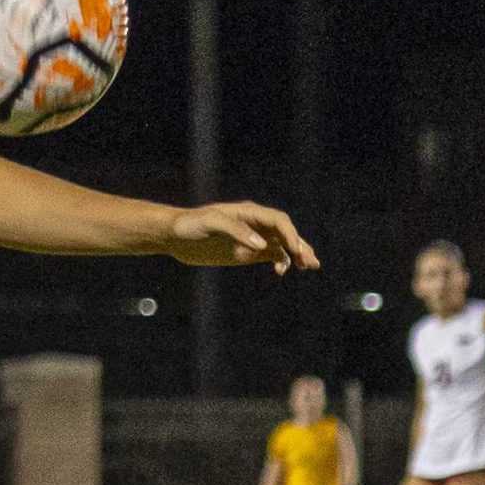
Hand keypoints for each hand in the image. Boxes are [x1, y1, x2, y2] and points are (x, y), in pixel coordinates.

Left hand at [165, 203, 318, 274]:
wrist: (174, 236)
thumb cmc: (189, 225)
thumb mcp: (209, 223)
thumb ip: (235, 230)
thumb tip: (261, 245)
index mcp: (248, 212)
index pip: (278, 221)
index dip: (290, 234)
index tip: (295, 251)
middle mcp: (254, 224)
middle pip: (285, 232)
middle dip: (299, 245)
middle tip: (310, 261)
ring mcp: (252, 238)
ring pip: (282, 245)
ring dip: (296, 254)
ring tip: (309, 266)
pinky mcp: (246, 252)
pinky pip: (271, 255)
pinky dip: (281, 262)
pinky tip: (281, 272)